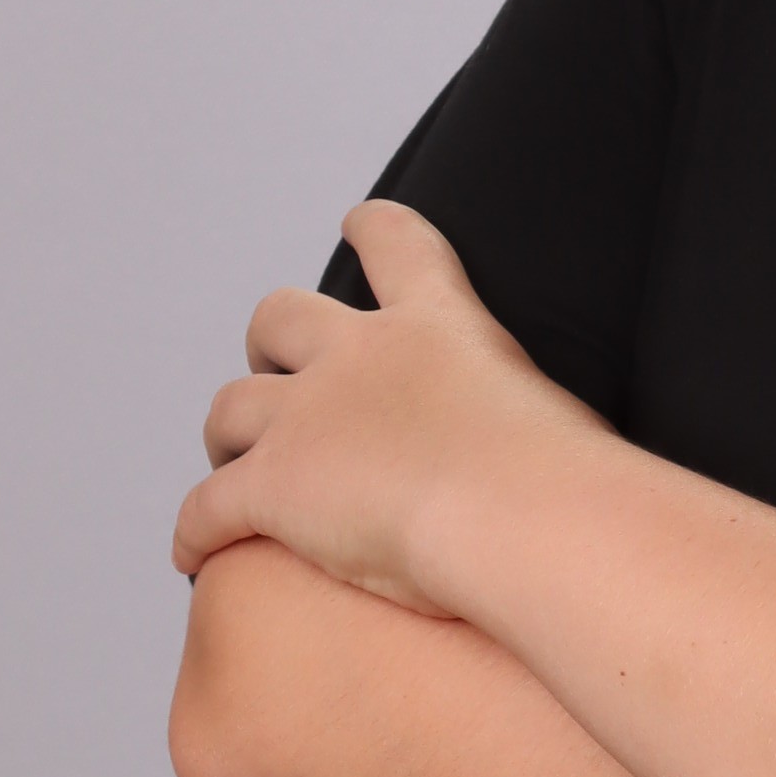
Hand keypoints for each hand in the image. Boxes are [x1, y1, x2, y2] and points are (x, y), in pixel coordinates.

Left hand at [173, 199, 595, 607]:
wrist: (522, 513)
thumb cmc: (567, 482)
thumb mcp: (562, 421)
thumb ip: (539, 427)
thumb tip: (581, 477)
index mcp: (439, 326)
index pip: (398, 245)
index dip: (372, 228)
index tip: (357, 219)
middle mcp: (360, 356)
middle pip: (280, 316)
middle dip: (270, 346)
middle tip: (277, 378)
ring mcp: (307, 417)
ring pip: (231, 408)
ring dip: (227, 435)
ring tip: (230, 464)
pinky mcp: (270, 486)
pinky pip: (206, 509)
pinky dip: (195, 533)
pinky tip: (193, 557)